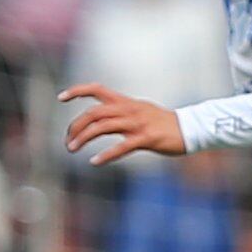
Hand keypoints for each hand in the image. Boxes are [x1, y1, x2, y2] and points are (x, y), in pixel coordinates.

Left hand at [62, 84, 184, 166]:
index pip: (97, 89)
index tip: (61, 97)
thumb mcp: (140, 111)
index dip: (78, 90)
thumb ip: (120, 112)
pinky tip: (94, 161)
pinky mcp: (147, 138)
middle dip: (76, 125)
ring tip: (71, 149)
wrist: (191, 128)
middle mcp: (129, 109)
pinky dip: (106, 154)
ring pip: (103, 127)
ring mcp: (138, 123)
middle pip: (95, 112)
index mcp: (126, 102)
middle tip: (67, 141)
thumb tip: (101, 118)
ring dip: (84, 138)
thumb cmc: (163, 123)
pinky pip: (122, 146)